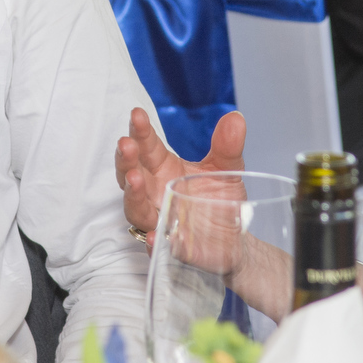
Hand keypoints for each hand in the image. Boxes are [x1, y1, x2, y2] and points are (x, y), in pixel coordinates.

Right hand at [115, 108, 244, 240]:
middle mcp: (155, 194)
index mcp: (164, 169)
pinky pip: (158, 247)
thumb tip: (236, 118)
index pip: (147, 148)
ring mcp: (161, 221)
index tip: (137, 114)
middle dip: (127, 159)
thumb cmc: (221, 200)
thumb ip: (227, 146)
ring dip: (132, 194)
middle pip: (131, 175)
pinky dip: (154, 241)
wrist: (236, 238)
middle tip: (127, 144)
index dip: (140, 132)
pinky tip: (155, 236)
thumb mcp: (227, 169)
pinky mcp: (173, 249)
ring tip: (134, 179)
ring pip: (136, 209)